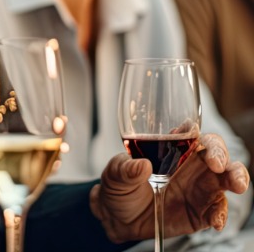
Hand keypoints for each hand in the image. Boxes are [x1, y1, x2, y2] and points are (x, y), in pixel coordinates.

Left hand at [90, 132, 249, 243]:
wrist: (118, 216)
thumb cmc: (118, 185)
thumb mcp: (115, 173)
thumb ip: (125, 169)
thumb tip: (141, 166)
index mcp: (170, 148)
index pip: (189, 133)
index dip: (195, 132)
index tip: (195, 135)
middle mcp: (189, 165)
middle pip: (215, 153)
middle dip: (222, 155)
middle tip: (219, 164)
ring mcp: (198, 188)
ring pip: (224, 178)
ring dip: (235, 179)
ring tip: (236, 185)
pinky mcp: (201, 212)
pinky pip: (217, 209)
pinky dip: (220, 213)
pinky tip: (216, 220)